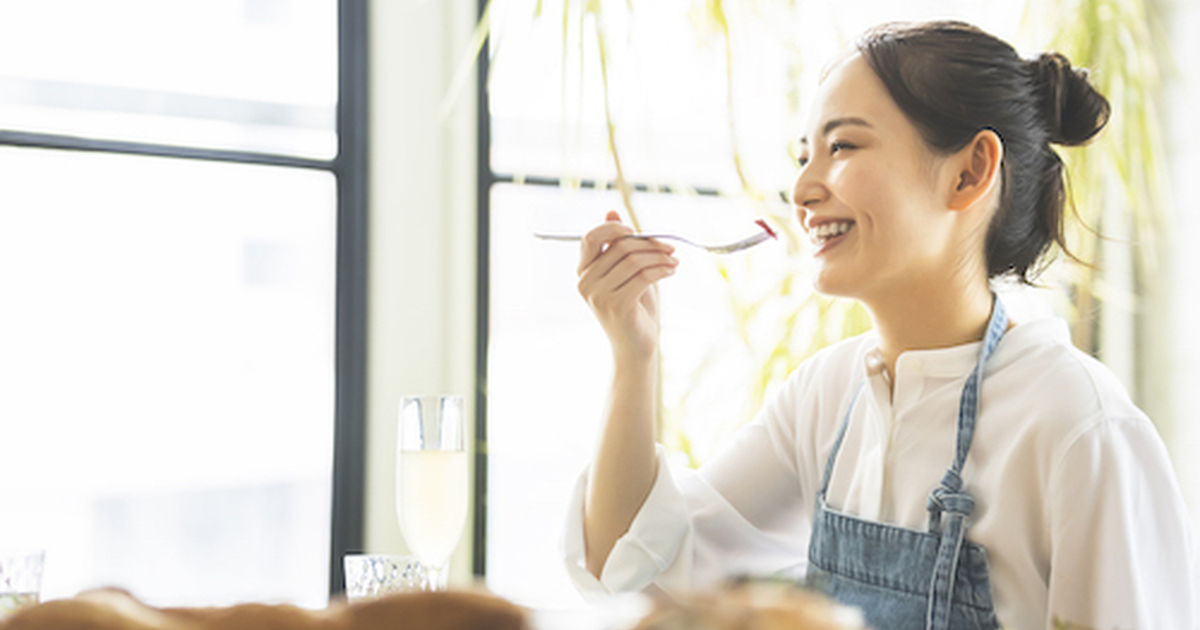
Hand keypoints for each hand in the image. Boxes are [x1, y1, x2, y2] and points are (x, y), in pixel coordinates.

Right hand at [577, 211, 678, 359]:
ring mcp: (599, 295)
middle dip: (650, 243)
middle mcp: (585, 282)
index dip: (614, 228)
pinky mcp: (617, 305)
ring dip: (660, 257)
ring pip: (634, 260)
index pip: (591, 237)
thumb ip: (617, 245)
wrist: (635, 349)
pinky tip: (672, 271)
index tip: (638, 231)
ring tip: (674, 261)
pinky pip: (644, 276)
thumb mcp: (626, 273)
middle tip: (670, 247)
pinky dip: (662, 269)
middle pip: (619, 246)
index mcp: (583, 272)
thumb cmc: (633, 309)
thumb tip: (612, 211)